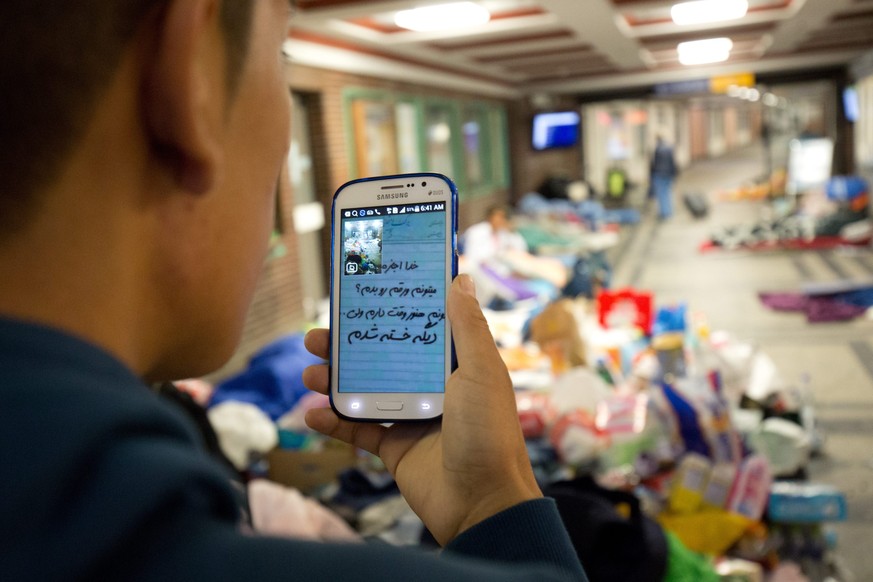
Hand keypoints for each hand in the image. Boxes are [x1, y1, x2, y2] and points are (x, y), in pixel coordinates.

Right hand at [302, 275, 541, 544]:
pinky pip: (358, 430)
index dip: (393, 312)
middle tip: (317, 336)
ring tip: (309, 372)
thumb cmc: (489, 433)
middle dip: (349, 347)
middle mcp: (433, 388)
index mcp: (456, 366)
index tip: (364, 293)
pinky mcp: (395, 448)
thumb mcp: (481, 371)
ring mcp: (412, 418)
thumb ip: (467, 326)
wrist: (482, 504)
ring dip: (334, 382)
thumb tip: (461, 278)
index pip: (419, 329)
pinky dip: (333, 423)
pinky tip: (311, 414)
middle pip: (383, 358)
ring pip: (364, 391)